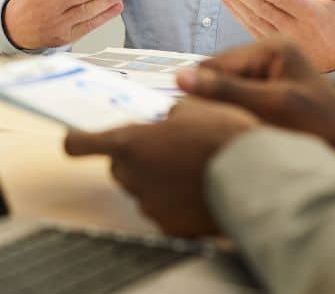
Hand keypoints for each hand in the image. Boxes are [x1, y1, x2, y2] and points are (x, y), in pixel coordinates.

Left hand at [64, 99, 258, 236]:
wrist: (256, 177)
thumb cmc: (224, 136)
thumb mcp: (192, 108)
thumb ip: (164, 115)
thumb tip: (161, 118)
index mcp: (130, 143)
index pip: (79, 144)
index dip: (77, 140)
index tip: (77, 137)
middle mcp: (133, 176)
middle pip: (117, 166)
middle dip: (133, 158)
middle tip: (163, 147)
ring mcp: (151, 204)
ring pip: (141, 188)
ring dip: (155, 179)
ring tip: (189, 167)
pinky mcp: (170, 226)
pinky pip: (162, 210)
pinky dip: (173, 201)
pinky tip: (196, 189)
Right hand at [177, 37, 334, 157]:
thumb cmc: (319, 125)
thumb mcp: (270, 106)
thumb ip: (226, 90)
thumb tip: (178, 77)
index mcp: (271, 45)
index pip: (217, 63)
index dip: (203, 89)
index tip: (192, 116)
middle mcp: (270, 50)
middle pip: (220, 73)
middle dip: (215, 98)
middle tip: (215, 126)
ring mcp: (272, 67)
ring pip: (228, 85)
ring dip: (225, 106)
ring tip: (231, 128)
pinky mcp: (273, 85)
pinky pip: (240, 94)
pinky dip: (236, 111)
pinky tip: (241, 126)